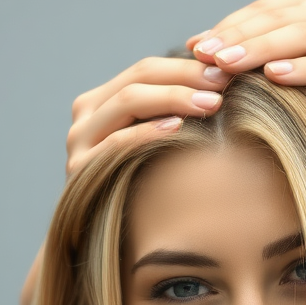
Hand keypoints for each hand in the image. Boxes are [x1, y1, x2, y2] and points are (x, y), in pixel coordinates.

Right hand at [65, 54, 229, 176]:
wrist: (101, 239)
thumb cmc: (139, 187)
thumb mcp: (152, 143)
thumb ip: (169, 114)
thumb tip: (221, 82)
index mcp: (101, 100)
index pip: (147, 68)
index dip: (187, 65)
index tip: (227, 69)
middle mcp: (85, 115)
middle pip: (139, 77)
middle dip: (186, 76)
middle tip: (224, 83)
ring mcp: (78, 141)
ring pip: (129, 101)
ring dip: (174, 98)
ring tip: (212, 103)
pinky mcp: (80, 170)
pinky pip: (118, 141)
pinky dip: (149, 131)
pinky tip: (178, 129)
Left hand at [186, 0, 305, 160]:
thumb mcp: (300, 86)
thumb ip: (265, 76)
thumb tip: (209, 78)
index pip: (260, 15)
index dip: (227, 27)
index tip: (193, 47)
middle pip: (274, 21)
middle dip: (236, 37)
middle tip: (203, 55)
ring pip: (300, 35)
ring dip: (261, 48)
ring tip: (229, 64)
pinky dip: (305, 68)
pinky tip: (277, 76)